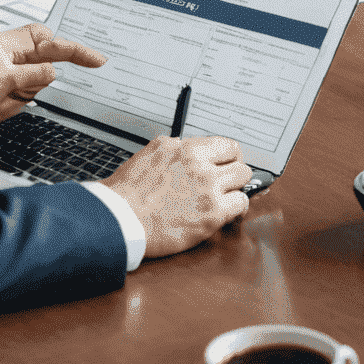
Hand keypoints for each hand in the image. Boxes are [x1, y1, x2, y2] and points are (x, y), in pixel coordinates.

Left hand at [0, 25, 106, 134]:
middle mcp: (5, 58)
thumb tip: (53, 73)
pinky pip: (15, 103)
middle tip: (22, 91)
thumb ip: (31, 75)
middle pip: (41, 64)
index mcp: (7, 45)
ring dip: (17, 99)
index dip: (74, 50)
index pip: (49, 41)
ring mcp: (0, 77)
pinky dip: (9, 108)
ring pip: (30, 88)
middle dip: (37, 81)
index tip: (96, 60)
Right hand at [100, 135, 252, 257]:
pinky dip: (236, 209)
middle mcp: (199, 163)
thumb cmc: (127, 194)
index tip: (227, 163)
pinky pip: (240, 204)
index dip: (229, 156)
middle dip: (234, 171)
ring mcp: (208, 187)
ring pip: (243, 179)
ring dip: (236, 188)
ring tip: (227, 198)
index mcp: (183, 148)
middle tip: (228, 182)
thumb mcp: (149, 155)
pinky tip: (227, 213)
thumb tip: (185, 151)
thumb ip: (174, 151)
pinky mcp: (212, 212)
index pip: (224, 144)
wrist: (121, 219)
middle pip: (237, 159)